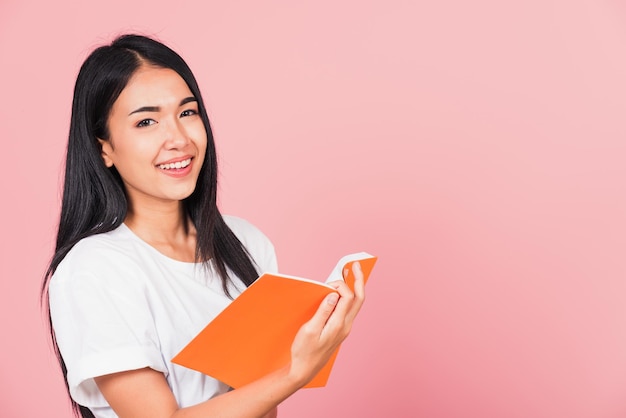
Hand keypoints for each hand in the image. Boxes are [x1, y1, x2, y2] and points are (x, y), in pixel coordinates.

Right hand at [288, 261, 364, 385]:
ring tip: (349, 273)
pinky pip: (349, 309)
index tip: (326, 284)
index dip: (340, 285)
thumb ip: (323, 312)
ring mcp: (344, 328)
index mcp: (338, 325)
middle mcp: (345, 325)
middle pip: (359, 298)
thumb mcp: (309, 330)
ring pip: (356, 303)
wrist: (305, 370)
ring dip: (354, 287)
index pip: (348, 297)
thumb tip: (333, 295)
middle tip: (355, 265)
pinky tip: (340, 291)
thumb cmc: (304, 351)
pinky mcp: (340, 329)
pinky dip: (348, 296)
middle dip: (358, 279)